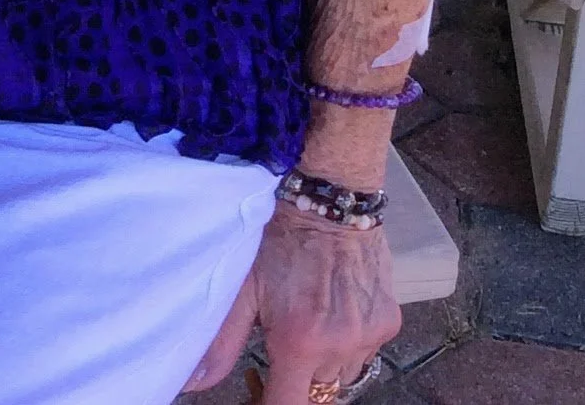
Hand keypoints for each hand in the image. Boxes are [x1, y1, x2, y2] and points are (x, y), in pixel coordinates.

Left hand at [183, 210, 397, 399]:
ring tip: (307, 325)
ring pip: (343, 376)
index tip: (261, 392)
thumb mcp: (243, 285)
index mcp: (300, 342)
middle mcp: (341, 346)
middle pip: (318, 393)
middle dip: (297, 379)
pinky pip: (365, 353)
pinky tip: (333, 311)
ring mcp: (370, 337)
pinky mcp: (390, 323)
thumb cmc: (279, 239)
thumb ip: (222, 340)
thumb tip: (194, 382)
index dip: (270, 403)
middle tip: (280, 350)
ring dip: (324, 363)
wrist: (330, 199)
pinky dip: (347, 344)